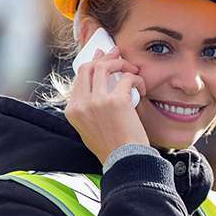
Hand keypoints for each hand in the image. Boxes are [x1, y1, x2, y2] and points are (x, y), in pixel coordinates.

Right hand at [65, 46, 148, 163]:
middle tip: (117, 55)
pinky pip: (127, 79)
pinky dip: (136, 79)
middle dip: (104, 58)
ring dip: (121, 64)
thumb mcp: (90, 126)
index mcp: (72, 110)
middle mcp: (81, 104)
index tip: (102, 58)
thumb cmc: (113, 146)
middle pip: (88, 67)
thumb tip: (99, 83)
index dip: (92, 64)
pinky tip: (142, 87)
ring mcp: (97, 101)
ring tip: (132, 69)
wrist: (125, 160)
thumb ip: (90, 105)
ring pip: (105, 67)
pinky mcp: (117, 101)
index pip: (78, 78)